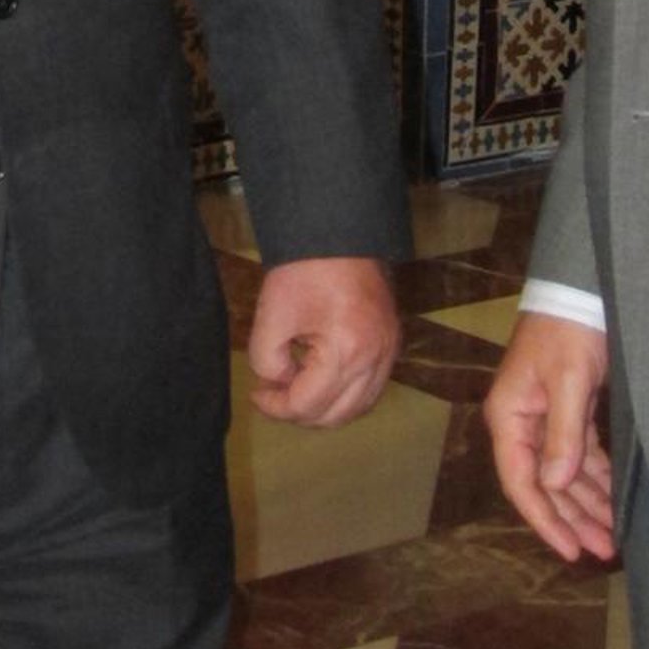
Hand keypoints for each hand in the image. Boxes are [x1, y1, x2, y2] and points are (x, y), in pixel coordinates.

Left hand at [247, 256, 398, 426]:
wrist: (337, 232)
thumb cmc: (303, 270)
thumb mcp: (273, 314)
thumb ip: (267, 360)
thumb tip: (279, 383)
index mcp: (346, 352)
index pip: (308, 405)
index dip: (276, 407)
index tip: (256, 394)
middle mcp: (376, 360)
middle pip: (336, 416)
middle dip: (300, 413)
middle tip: (273, 395)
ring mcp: (389, 353)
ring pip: (357, 408)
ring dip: (325, 408)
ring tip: (295, 389)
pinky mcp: (392, 343)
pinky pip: (370, 389)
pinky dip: (345, 395)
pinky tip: (321, 382)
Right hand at [484, 310, 615, 562]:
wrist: (579, 292)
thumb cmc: (569, 333)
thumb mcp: (569, 382)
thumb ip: (563, 435)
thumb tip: (553, 485)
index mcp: (510, 416)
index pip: (521, 480)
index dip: (545, 519)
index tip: (571, 550)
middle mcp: (522, 422)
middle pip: (543, 484)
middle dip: (572, 518)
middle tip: (604, 550)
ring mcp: (544, 417)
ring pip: (563, 474)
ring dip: (586, 504)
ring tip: (612, 536)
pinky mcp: (567, 410)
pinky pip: (578, 456)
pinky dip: (594, 479)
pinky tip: (612, 499)